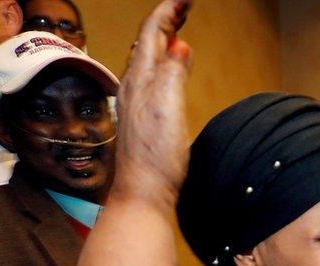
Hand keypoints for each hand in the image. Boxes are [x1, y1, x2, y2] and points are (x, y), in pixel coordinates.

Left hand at [114, 0, 192, 209]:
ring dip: (164, 40)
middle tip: (185, 7)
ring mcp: (137, 103)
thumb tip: (179, 45)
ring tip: (178, 30)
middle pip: (148, 42)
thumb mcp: (167, 106)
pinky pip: (152, 77)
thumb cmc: (155, 156)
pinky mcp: (143, 119)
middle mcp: (134, 87)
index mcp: (139, 79)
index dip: (168, 11)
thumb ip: (172, 72)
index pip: (151, 33)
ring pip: (148, 59)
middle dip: (166, 21)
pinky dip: (164, 63)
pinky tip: (170, 71)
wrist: (143, 194)